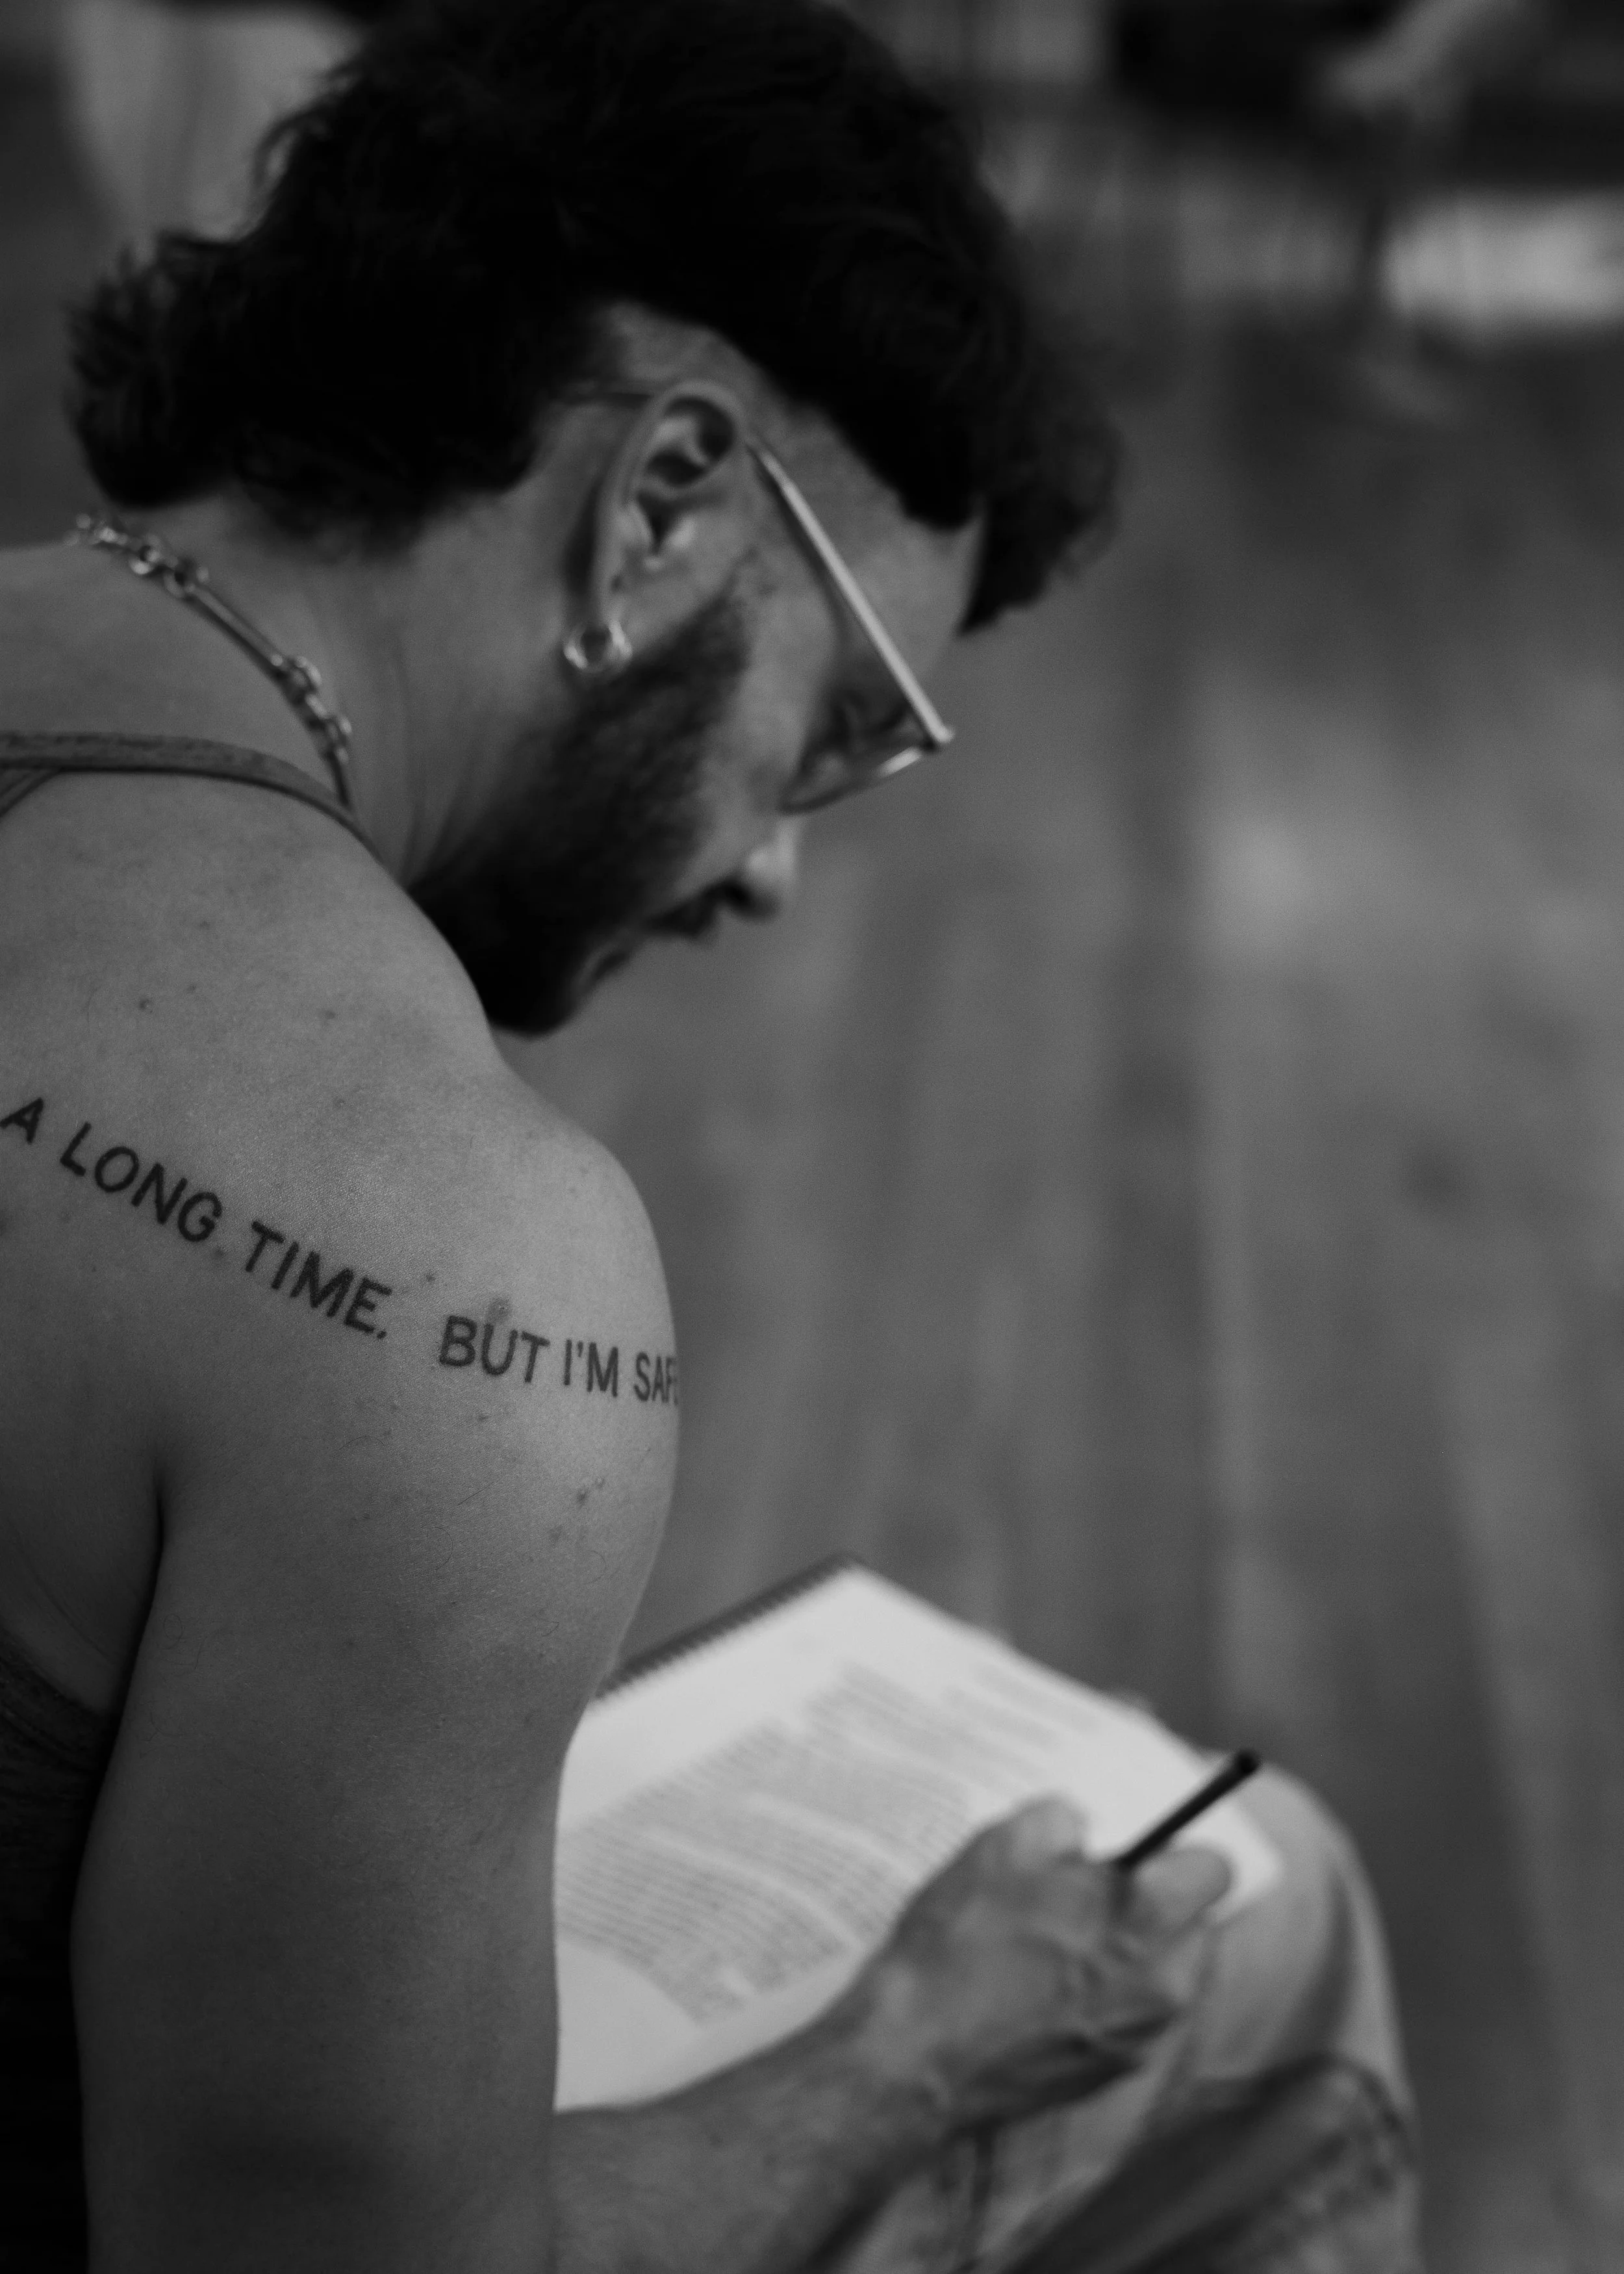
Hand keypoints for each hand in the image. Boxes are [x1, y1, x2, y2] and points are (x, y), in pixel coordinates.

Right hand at [849, 1798, 1230, 2139]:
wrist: (915, 2058)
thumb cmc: (960, 1946)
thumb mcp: (1000, 1846)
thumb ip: (1060, 1820)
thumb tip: (1081, 1832)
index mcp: (1150, 1916)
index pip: (1215, 1868)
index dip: (1175, 1851)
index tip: (1139, 1852)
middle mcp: (1164, 1983)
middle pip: (1192, 1924)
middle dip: (1151, 1905)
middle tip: (1084, 1896)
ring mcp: (1141, 2036)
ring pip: (1161, 1972)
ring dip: (1127, 1952)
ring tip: (1055, 1944)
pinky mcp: (1112, 2074)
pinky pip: (1130, 2015)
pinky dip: (1103, 1997)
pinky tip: (1042, 1989)